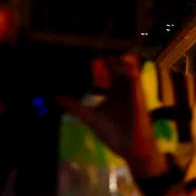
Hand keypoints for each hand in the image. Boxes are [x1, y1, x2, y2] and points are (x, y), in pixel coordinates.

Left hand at [56, 54, 166, 178]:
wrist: (132, 150)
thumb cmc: (114, 134)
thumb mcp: (90, 118)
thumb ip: (75, 107)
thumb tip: (56, 98)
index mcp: (114, 91)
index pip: (106, 70)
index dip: (97, 60)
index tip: (82, 51)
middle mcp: (123, 87)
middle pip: (116, 63)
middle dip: (105, 54)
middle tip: (90, 45)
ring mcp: (132, 89)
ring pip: (128, 65)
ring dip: (116, 57)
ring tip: (103, 52)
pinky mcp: (138, 94)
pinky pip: (135, 76)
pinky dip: (128, 67)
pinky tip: (118, 62)